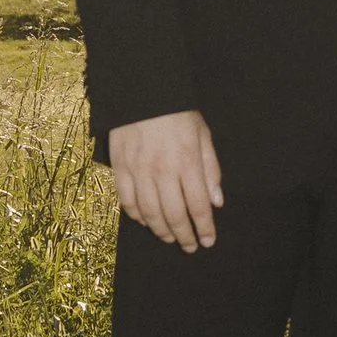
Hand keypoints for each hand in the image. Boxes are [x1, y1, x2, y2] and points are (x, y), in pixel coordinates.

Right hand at [109, 109, 224, 249]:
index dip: (205, 228)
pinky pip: (127, 201)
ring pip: (149, 213)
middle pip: (174, 215)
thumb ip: (210, 169)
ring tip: (170, 237)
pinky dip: (136, 215)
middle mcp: (163, 170)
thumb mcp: (203, 135)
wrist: (141, 90)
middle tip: (190, 246)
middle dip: (184, 236)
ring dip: (161, 230)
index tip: (208, 241)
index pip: (199, 206)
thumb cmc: (177, 113)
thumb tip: (216, 202)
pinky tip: (145, 220)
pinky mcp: (120, 167)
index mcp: (188, 162)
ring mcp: (139, 170)